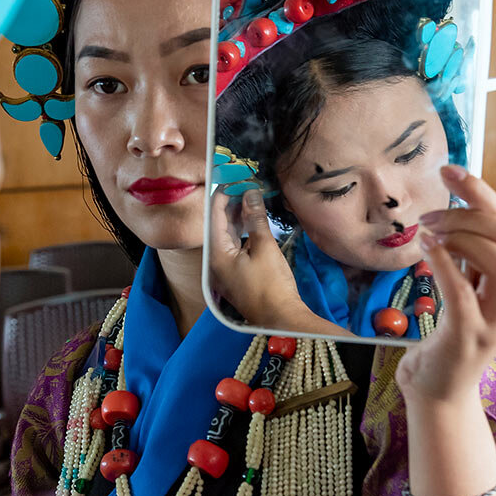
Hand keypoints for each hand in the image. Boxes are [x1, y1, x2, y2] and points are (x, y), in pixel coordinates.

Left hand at [207, 187, 309, 326]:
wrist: (280, 318)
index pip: (215, 216)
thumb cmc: (270, 285)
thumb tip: (251, 194)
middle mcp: (217, 261)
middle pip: (220, 225)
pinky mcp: (239, 273)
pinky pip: (237, 246)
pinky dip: (245, 231)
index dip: (223, 195)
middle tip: (245, 184)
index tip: (232, 177)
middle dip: (232, 204)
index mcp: (216, 254)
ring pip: (229, 235)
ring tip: (251, 197)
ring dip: (239, 217)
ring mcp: (227, 269)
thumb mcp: (264, 247)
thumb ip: (255, 219)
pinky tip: (255, 221)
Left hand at [395, 165, 495, 405]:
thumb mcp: (465, 289)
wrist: (438, 390)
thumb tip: (457, 209)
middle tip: (433, 211)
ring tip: (429, 232)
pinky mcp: (470, 337)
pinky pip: (463, 293)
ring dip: (462, 235)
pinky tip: (426, 250)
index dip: (482, 193)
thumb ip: (469, 256)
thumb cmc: (447, 336)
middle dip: (473, 210)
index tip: (450, 172)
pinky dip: (445, 264)